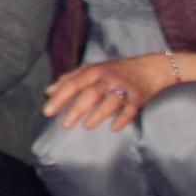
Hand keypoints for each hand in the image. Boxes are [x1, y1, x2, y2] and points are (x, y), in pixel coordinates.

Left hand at [42, 56, 165, 131]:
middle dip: (76, 109)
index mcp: (94, 71)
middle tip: (64, 124)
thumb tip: (48, 91)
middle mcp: (108, 78)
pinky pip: (130, 110)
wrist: (149, 68)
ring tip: (86, 126)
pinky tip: (113, 127)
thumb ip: (70, 79)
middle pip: (90, 94)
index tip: (47, 112)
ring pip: (109, 101)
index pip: (73, 85)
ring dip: (98, 114)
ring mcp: (123, 88)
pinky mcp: (137, 97)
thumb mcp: (92, 70)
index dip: (59, 98)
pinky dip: (122, 118)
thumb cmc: (115, 71)